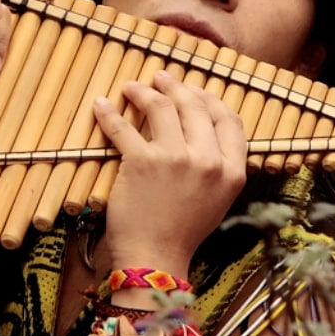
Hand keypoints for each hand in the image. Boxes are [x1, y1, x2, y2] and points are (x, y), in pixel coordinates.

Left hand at [91, 72, 248, 277]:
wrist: (157, 257)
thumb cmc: (184, 231)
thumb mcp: (218, 199)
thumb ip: (219, 166)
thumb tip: (203, 131)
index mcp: (232, 170)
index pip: (229, 119)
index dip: (210, 99)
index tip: (194, 91)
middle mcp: (208, 160)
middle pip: (195, 106)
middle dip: (176, 86)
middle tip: (159, 78)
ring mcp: (175, 158)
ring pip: (161, 107)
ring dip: (144, 91)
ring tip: (132, 87)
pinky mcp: (141, 162)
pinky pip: (122, 127)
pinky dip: (108, 113)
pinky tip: (102, 104)